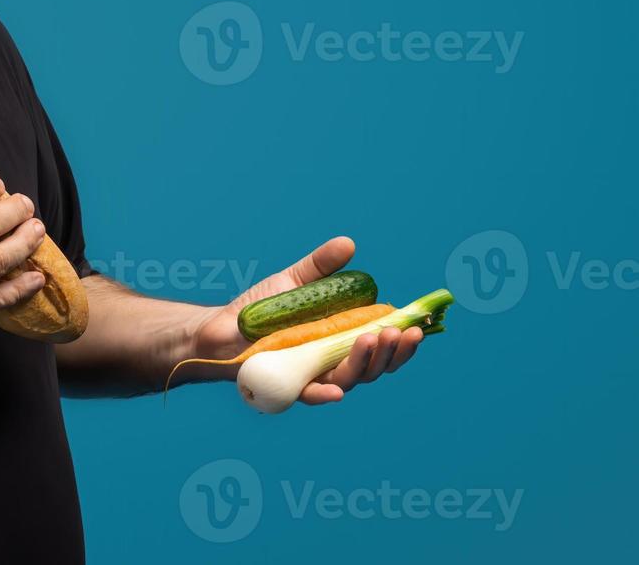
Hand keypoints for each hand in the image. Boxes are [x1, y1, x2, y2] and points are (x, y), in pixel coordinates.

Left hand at [190, 237, 421, 405]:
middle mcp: (333, 362)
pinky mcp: (288, 385)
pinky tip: (336, 390)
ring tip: (372, 340)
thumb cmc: (261, 309)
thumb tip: (349, 243)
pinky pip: (309, 394)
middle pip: (374, 366)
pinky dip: (324, 394)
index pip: (381, 344)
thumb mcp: (294, 280)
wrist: (220, 328)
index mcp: (342, 340)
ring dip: (366, 363)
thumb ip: (321, 266)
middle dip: (391, 351)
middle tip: (398, 332)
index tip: (418, 324)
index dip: (403, 339)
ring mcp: (312, 375)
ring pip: (349, 378)